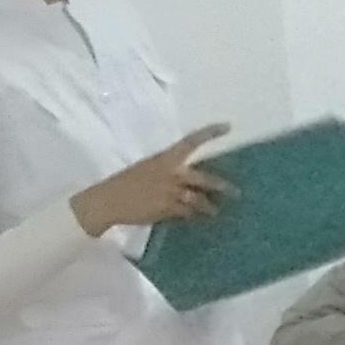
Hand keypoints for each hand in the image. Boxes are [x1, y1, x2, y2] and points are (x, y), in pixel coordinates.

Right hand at [73, 123, 230, 233]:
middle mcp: (171, 174)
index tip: (227, 126)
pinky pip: (187, 213)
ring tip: (215, 211)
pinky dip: (192, 215)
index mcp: (165, 159)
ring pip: (198, 200)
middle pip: (204, 179)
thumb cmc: (124, 182)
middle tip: (237, 192)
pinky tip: (196, 218)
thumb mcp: (146, 169)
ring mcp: (171, 192)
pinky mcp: (167, 209)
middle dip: (221, 186)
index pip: (190, 142)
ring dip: (209, 207)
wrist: (108, 200)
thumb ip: (166, 171)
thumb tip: (183, 177)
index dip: (209, 133)